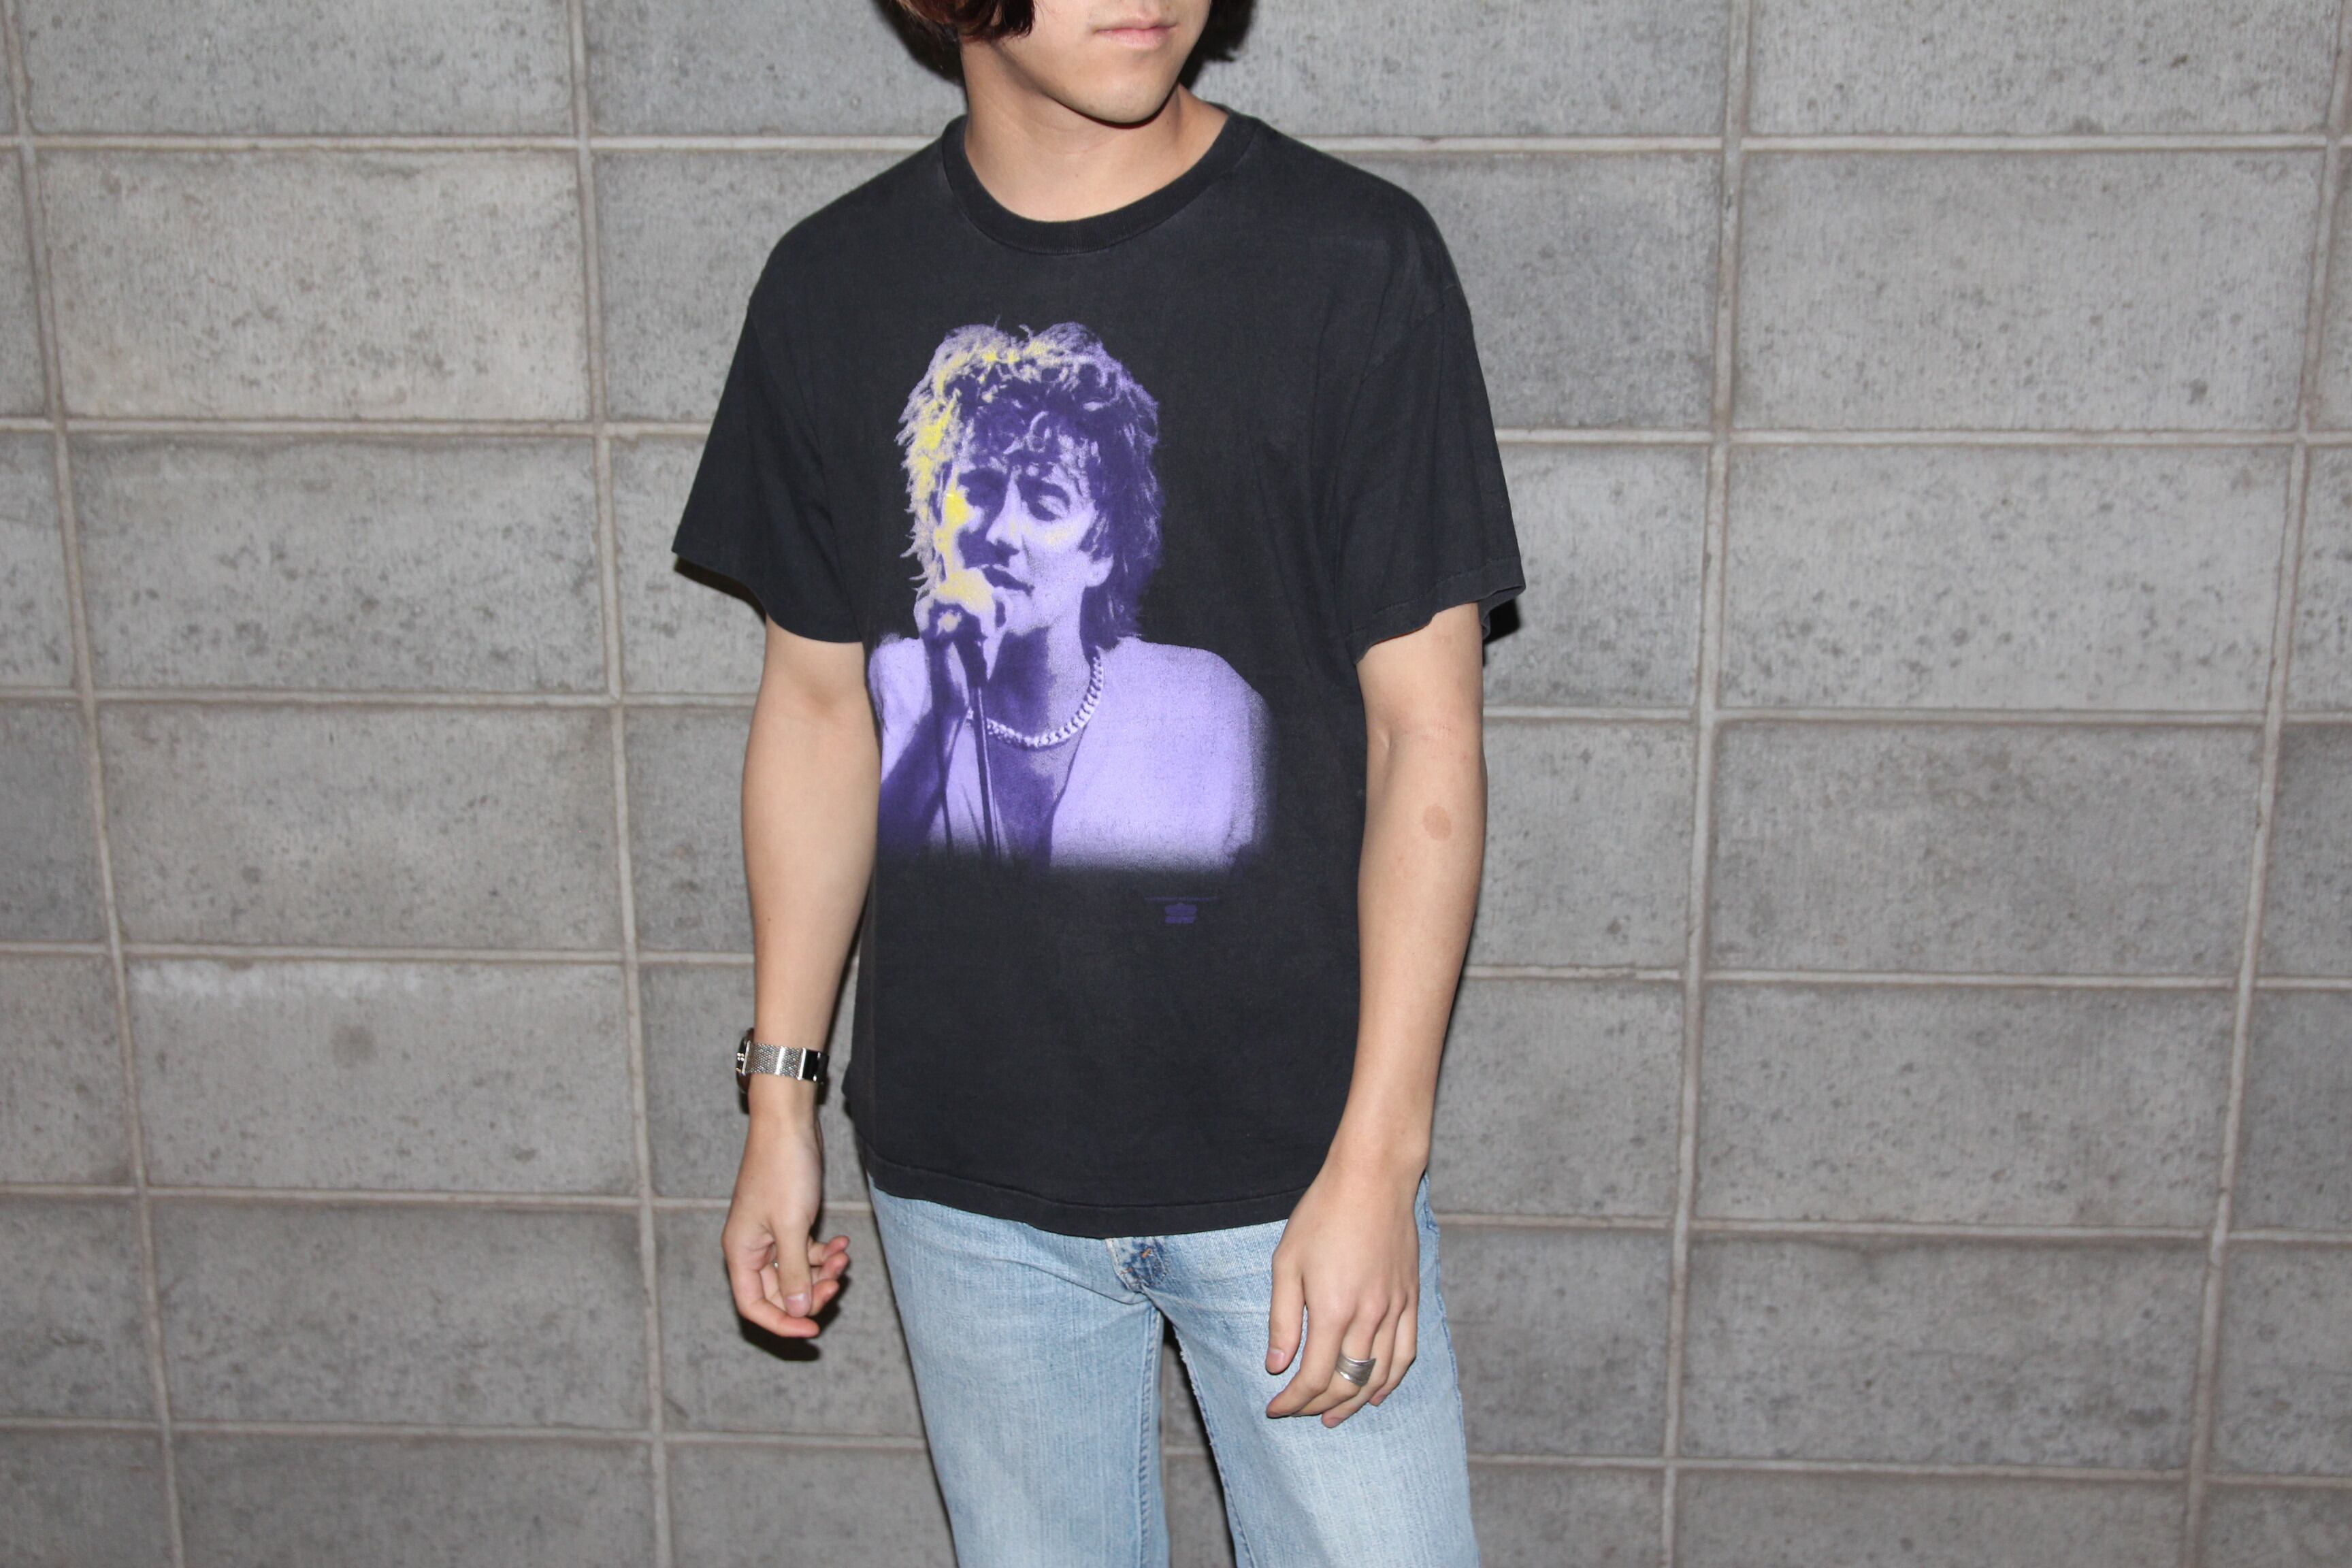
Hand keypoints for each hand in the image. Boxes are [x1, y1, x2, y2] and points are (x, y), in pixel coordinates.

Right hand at [720, 1105, 848, 1337]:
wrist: (789, 1124)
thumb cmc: (783, 1169)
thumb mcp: (791, 1226)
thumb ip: (795, 1272)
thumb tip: (799, 1311)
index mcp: (741, 1253)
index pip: (754, 1307)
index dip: (783, 1323)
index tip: (814, 1330)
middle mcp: (752, 1249)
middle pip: (779, 1293)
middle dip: (811, 1293)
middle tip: (838, 1283)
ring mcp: (771, 1236)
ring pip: (797, 1273)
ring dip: (822, 1271)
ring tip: (844, 1256)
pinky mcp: (789, 1222)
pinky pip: (806, 1252)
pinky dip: (824, 1253)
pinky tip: (842, 1242)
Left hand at [1264, 1160, 1421, 1426]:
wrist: (1372, 1179)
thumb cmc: (1323, 1214)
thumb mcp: (1287, 1263)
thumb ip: (1282, 1320)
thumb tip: (1276, 1367)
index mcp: (1333, 1310)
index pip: (1314, 1379)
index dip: (1293, 1402)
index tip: (1275, 1408)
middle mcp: (1369, 1317)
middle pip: (1346, 1383)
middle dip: (1319, 1406)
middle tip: (1298, 1412)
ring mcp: (1395, 1309)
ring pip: (1378, 1375)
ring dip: (1354, 1403)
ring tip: (1332, 1416)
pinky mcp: (1411, 1299)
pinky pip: (1406, 1353)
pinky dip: (1391, 1380)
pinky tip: (1375, 1393)